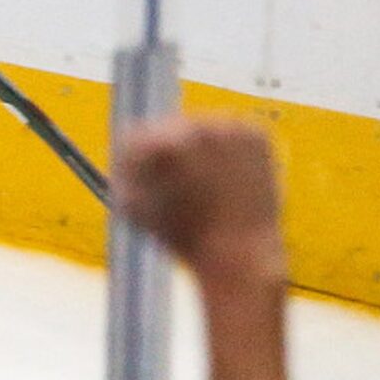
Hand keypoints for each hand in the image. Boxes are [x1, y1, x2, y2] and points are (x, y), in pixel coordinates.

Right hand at [115, 117, 285, 284]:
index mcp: (162, 144)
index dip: (135, 163)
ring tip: (204, 187)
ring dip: (197, 150)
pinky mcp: (256, 134)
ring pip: (200, 128)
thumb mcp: (131, 205)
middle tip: (178, 187)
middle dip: (168, 154)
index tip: (144, 184)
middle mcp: (197, 127)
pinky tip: (227, 179)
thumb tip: (125, 150)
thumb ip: (123, 171)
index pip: (135, 136)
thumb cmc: (182, 237)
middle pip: (167, 127)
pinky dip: (227, 150)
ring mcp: (231, 127)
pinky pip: (232, 133)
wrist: (240, 253)